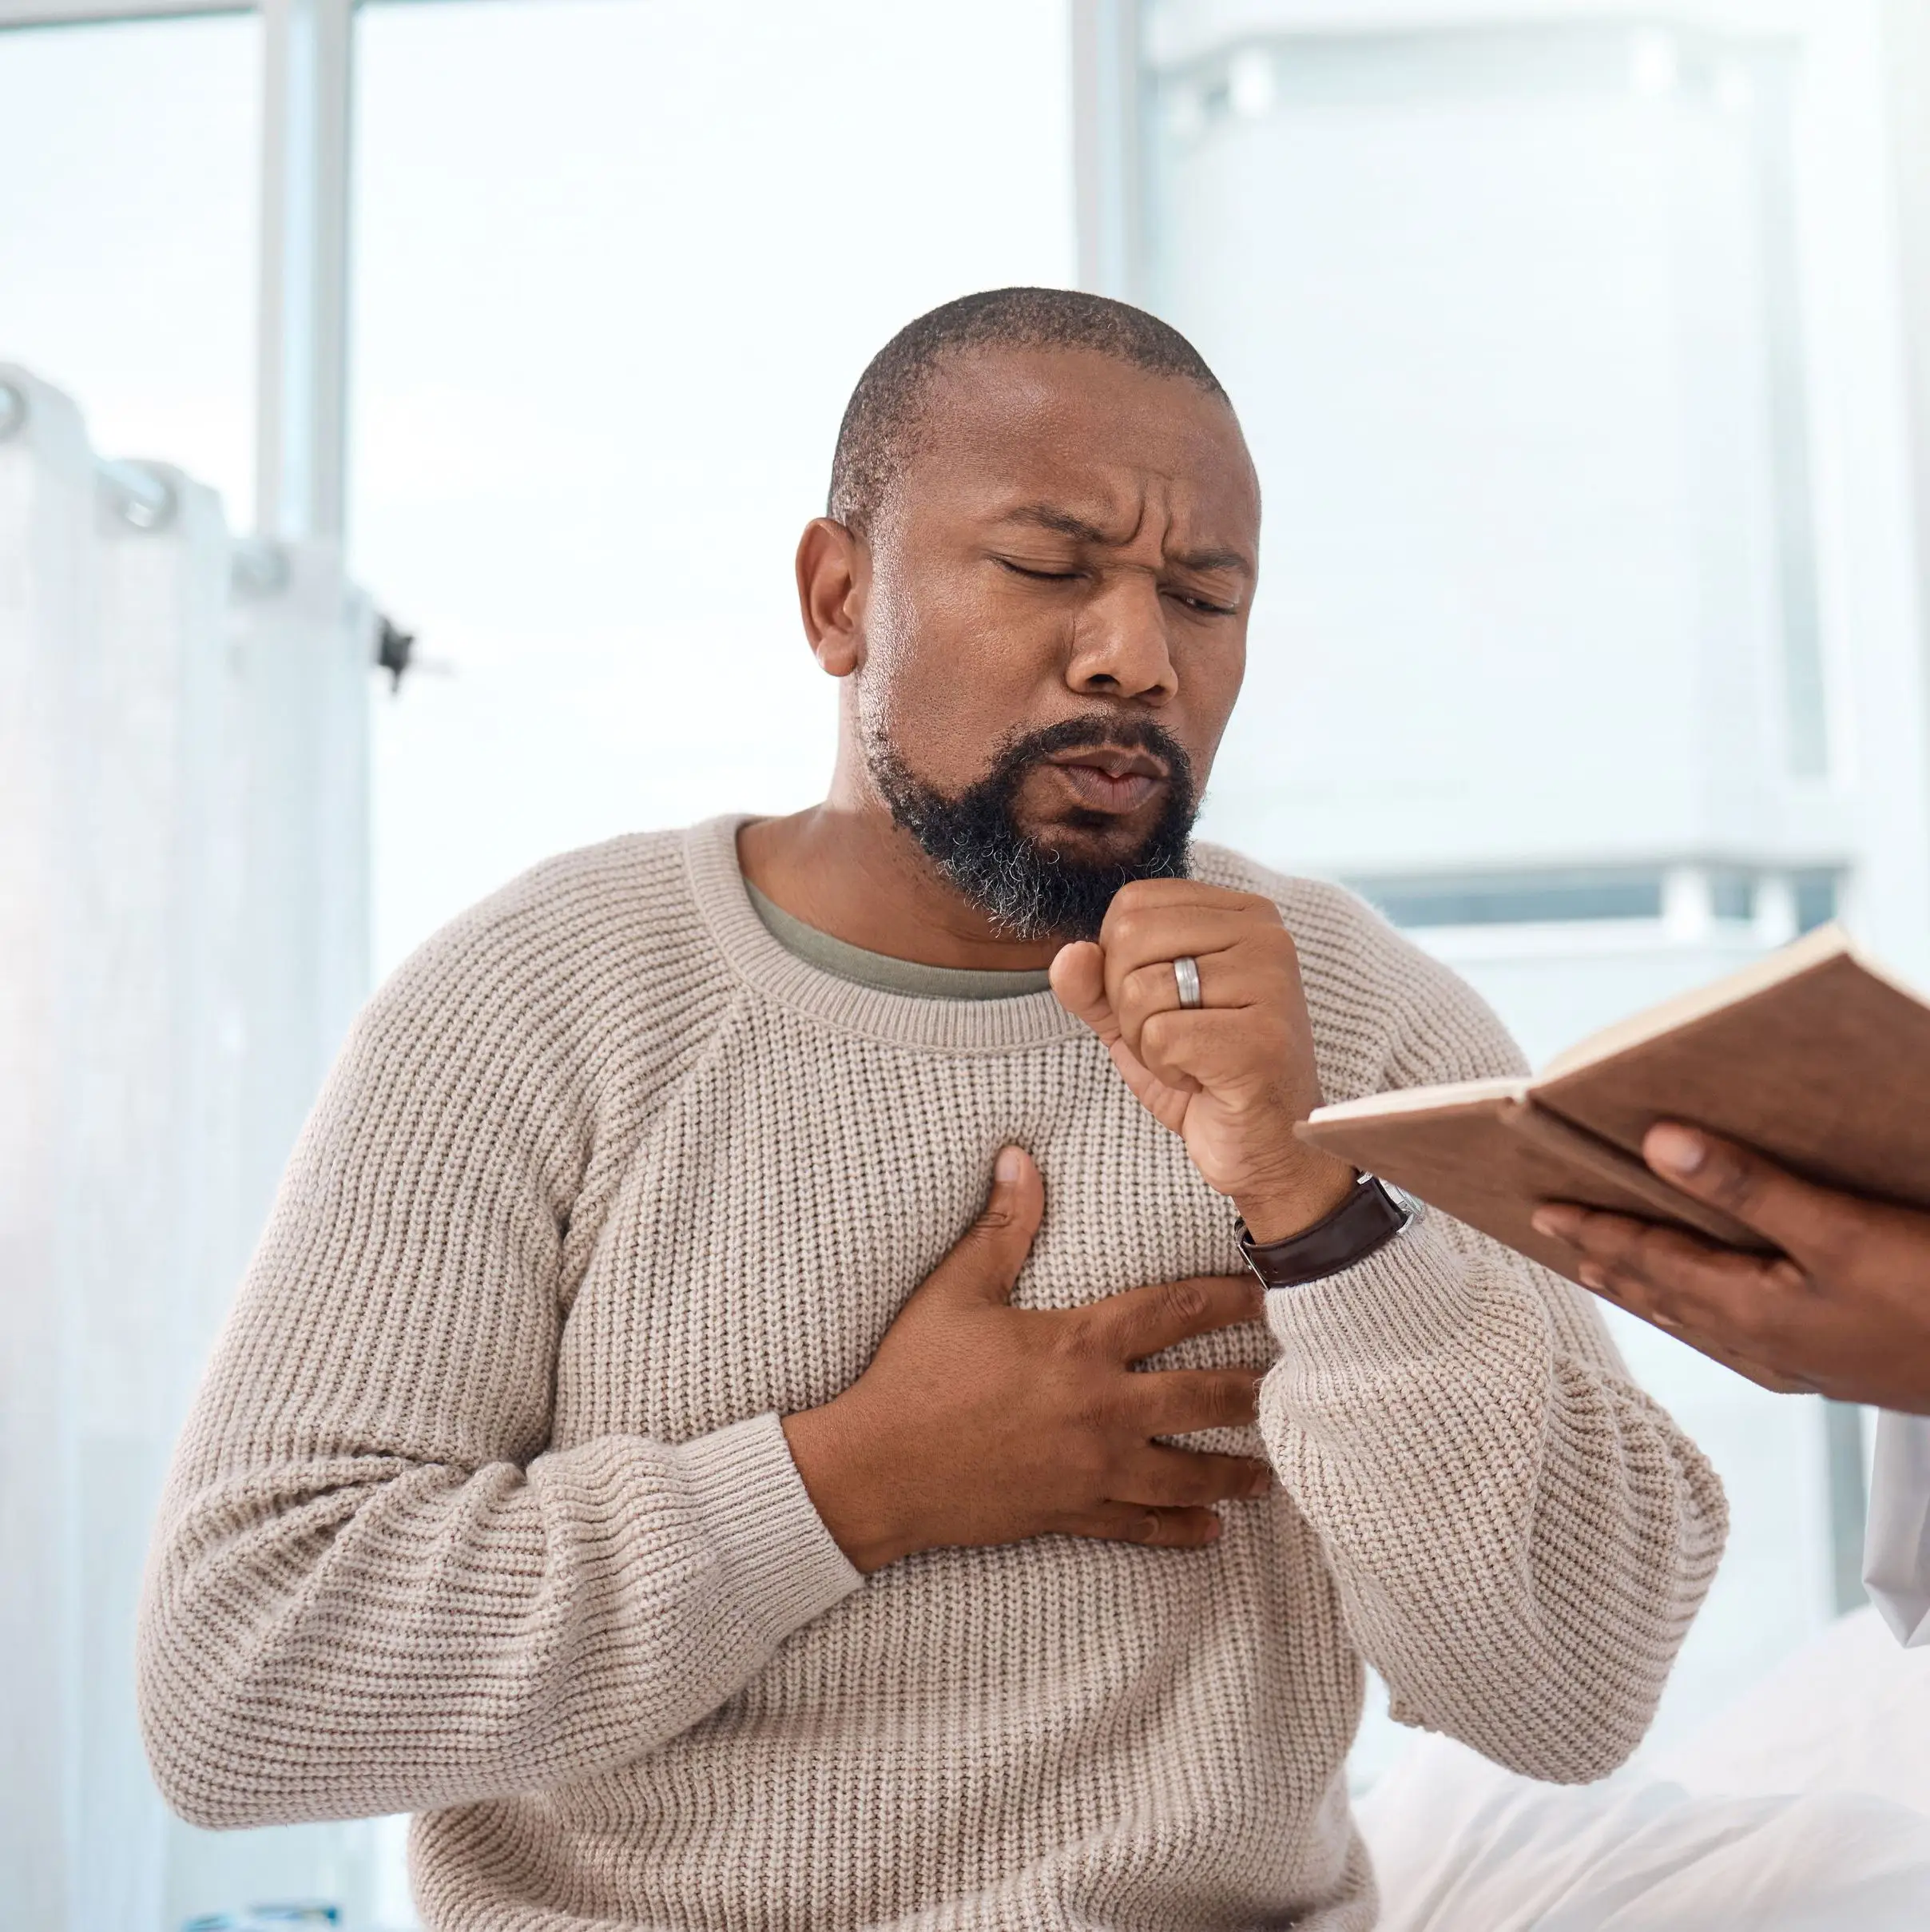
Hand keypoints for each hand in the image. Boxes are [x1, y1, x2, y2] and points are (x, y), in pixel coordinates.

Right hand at [781, 1147, 1273, 1572]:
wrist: (877, 1470)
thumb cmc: (913, 1375)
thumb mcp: (955, 1291)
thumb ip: (1000, 1226)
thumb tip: (1018, 1157)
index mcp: (1079, 1345)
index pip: (1174, 1311)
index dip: (1227, 1299)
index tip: (1267, 1293)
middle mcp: (1100, 1409)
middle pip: (1201, 1397)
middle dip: (1253, 1391)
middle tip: (1297, 1386)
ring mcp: (1091, 1468)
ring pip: (1184, 1473)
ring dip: (1233, 1471)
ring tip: (1271, 1471)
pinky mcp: (1070, 1513)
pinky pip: (1139, 1526)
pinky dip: (1179, 1531)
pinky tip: (1212, 1533)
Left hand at [1049, 879, 1356, 1242]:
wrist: (1266, 1147)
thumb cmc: (1206, 1075)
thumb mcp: (1136, 1018)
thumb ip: (1094, 982)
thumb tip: (1069, 955)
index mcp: (1240, 914)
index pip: (1132, 903)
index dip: (1118, 963)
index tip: (1165, 1005)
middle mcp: (1265, 936)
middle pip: (1128, 938)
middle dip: (1126, 1003)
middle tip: (1176, 1038)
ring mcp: (1270, 984)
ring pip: (1139, 990)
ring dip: (1147, 1042)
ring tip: (1194, 1060)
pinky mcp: (1261, 1038)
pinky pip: (1160, 1036)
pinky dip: (1166, 1070)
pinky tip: (1205, 1081)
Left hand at [1531, 1123, 1929, 1412]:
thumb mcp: (1840, 1230)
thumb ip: (1748, 1188)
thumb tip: (1658, 1144)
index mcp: (1752, 1310)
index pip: (1649, 1259)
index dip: (1594, 1228)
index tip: (1540, 1205)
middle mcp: (1765, 1345)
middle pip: (1663, 1293)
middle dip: (1609, 1260)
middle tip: (1556, 1235)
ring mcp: (1804, 1363)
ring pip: (1702, 1321)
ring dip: (1651, 1290)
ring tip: (1613, 1270)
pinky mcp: (1841, 1368)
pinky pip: (1744, 1339)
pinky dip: (1708, 1314)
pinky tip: (1719, 1314)